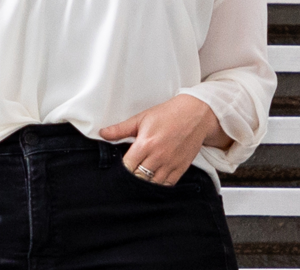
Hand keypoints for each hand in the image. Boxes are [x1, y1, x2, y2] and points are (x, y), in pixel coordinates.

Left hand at [99, 94, 227, 185]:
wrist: (196, 114)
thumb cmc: (168, 114)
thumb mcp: (142, 118)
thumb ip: (121, 129)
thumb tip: (102, 133)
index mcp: (145, 143)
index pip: (127, 166)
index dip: (122, 170)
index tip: (121, 169)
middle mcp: (157, 156)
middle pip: (138, 178)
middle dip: (132, 178)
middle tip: (129, 176)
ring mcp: (170, 163)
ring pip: (152, 184)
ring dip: (145, 183)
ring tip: (141, 180)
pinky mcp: (181, 167)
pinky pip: (168, 184)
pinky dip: (160, 186)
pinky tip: (154, 182)